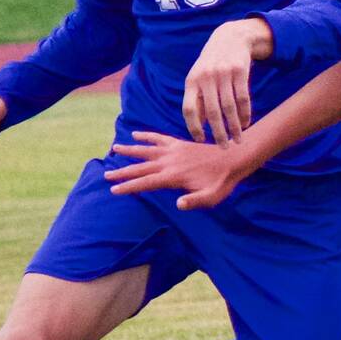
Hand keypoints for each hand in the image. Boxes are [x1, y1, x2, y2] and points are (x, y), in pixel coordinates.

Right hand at [104, 130, 249, 209]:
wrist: (233, 158)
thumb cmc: (222, 182)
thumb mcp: (211, 197)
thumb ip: (194, 201)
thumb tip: (178, 205)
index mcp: (174, 176)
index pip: (146, 182)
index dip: (129, 186)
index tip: (114, 190)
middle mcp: (170, 162)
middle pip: (141, 167)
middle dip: (123, 172)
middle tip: (106, 174)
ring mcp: (174, 150)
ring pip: (146, 150)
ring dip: (130, 150)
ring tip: (114, 148)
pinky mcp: (179, 143)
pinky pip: (159, 138)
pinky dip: (147, 136)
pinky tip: (135, 134)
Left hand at [182, 20, 265, 144]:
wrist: (230, 38)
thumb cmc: (211, 64)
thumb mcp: (199, 78)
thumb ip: (197, 101)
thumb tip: (198, 128)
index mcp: (192, 81)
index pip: (189, 109)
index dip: (194, 127)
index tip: (201, 140)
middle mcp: (206, 77)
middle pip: (212, 112)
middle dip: (219, 133)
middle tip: (224, 148)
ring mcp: (223, 73)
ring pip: (230, 108)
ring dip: (234, 127)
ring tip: (238, 140)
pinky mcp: (240, 71)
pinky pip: (243, 98)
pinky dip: (245, 114)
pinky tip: (245, 124)